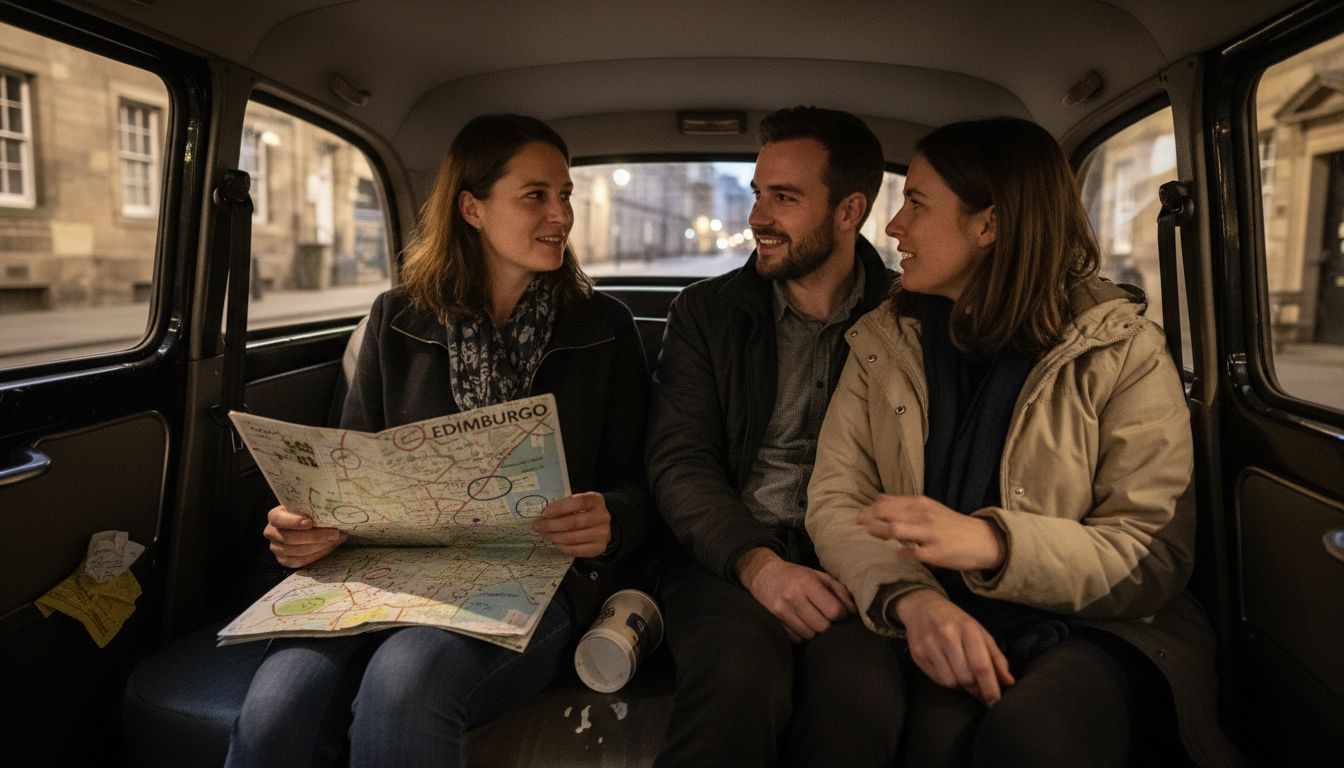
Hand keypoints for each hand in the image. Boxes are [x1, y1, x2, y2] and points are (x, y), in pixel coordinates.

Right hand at [263, 505, 346, 567]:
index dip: (293, 522)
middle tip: (335, 533)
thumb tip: (333, 514)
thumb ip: (314, 509)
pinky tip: (329, 547)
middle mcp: (271, 533)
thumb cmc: (308, 513)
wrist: (305, 527)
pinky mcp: (284, 560)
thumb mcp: (308, 507)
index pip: (278, 519)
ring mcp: (276, 548)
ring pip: (297, 551)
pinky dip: (317, 554)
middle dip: (315, 536)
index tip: (310, 522)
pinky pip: (301, 561)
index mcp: (275, 516)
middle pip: (290, 538)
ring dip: (320, 546)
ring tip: (336, 539)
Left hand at [533, 491, 611, 557]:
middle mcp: (602, 517)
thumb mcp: (579, 503)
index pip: (579, 502)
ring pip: (573, 538)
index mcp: (596, 500)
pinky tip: (555, 542)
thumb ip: (565, 505)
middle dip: (551, 525)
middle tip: (537, 526)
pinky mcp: (599, 548)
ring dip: (554, 536)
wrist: (604, 526)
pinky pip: (576, 550)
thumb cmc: (585, 511)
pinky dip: (562, 547)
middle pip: (574, 522)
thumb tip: (543, 515)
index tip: (544, 512)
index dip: (560, 507)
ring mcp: (602, 534)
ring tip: (544, 534)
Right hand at [736, 547, 856, 643]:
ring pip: (809, 635)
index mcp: (807, 583)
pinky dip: (801, 634)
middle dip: (827, 624)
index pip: (833, 611)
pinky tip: (800, 623)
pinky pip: (796, 639)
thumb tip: (853, 611)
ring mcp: (781, 610)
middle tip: (824, 616)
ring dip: (814, 630)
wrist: (763, 574)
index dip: (840, 614)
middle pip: (823, 626)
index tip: (838, 612)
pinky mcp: (774, 620)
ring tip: (811, 619)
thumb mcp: (818, 575)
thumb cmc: (795, 575)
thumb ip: (838, 591)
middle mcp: (793, 597)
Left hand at [856, 494, 1005, 571]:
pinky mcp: (937, 553)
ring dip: (880, 532)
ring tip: (871, 534)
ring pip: (897, 531)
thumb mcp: (928, 508)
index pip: (889, 503)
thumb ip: (902, 504)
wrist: (982, 539)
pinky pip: (913, 553)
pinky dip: (902, 552)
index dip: (870, 509)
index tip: (858, 516)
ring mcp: (930, 534)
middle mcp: (924, 516)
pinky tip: (898, 553)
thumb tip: (878, 498)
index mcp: (921, 504)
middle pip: (888, 515)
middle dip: (870, 519)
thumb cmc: (950, 524)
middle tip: (858, 523)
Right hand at [895, 588, 1014, 705]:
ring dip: (961, 686)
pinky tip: (950, 671)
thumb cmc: (957, 622)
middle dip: (977, 689)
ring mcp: (929, 645)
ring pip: (951, 682)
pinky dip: (948, 681)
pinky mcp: (917, 655)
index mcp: (968, 629)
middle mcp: (947, 636)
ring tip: (964, 676)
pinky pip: (938, 680)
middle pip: (966, 678)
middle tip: (981, 689)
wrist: (923, 607)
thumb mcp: (980, 633)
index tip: (996, 703)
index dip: (990, 688)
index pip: (981, 666)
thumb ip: (996, 657)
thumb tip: (1008, 682)